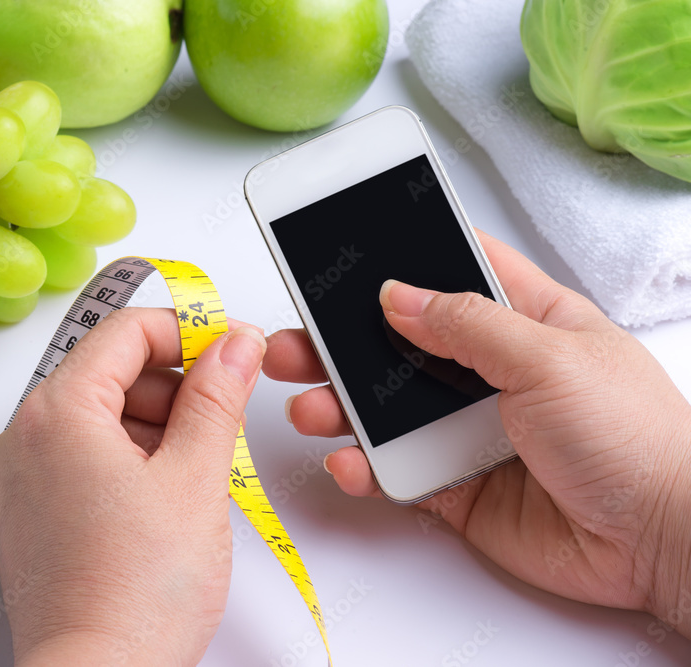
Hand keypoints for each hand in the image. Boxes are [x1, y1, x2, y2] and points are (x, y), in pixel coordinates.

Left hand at [0, 308, 266, 665]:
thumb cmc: (135, 594)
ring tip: (199, 468)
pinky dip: (128, 456)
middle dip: (174, 384)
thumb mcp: (194, 478)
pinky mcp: (30, 511)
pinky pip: (82, 455)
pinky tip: (167, 492)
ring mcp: (21, 477)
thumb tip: (233, 344)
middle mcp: (23, 437)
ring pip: (98, 414)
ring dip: (155, 422)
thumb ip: (216, 398)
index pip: (125, 332)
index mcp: (55, 413)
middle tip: (225, 414)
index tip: (230, 349)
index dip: (187, 332)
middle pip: (109, 370)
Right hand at [264, 230, 690, 633]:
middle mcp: (491, 371)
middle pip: (400, 345)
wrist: (662, 543)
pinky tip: (348, 463)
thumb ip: (468, 324)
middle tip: (294, 341)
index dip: (403, 259)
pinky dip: (365, 469)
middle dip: (342, 342)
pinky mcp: (456, 483)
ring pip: (387, 410)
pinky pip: (395, 470)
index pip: (454, 272)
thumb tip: (399, 295)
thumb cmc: (635, 438)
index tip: (346, 252)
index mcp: (525, 320)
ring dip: (341, 406)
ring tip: (307, 407)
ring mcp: (469, 428)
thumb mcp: (550, 358)